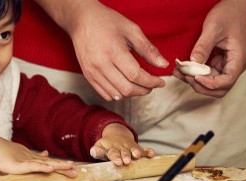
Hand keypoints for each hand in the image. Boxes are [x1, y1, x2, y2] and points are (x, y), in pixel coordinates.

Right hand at [0, 139, 76, 176]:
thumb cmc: (1, 151)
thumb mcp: (19, 154)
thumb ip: (33, 157)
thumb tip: (46, 154)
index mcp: (30, 158)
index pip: (48, 162)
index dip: (60, 165)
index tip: (72, 168)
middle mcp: (30, 158)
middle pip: (50, 163)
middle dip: (64, 167)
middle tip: (76, 171)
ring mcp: (24, 161)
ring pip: (44, 164)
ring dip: (57, 166)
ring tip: (70, 167)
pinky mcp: (17, 165)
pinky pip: (32, 166)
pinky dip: (42, 167)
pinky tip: (50, 169)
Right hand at [36, 0, 166, 100]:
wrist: (82, 21)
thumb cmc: (107, 22)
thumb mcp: (131, 30)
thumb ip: (148, 49)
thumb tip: (163, 65)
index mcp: (113, 52)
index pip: (136, 75)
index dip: (152, 82)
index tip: (160, 82)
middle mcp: (101, 65)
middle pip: (126, 88)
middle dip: (144, 90)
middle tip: (152, 85)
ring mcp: (92, 72)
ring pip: (116, 94)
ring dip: (131, 94)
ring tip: (140, 86)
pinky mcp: (87, 75)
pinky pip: (104, 93)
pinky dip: (118, 94)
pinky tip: (124, 86)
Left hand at [90, 123, 154, 165]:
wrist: (116, 134)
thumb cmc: (107, 146)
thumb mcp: (99, 147)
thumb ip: (96, 151)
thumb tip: (94, 152)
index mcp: (111, 148)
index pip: (112, 153)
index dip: (115, 157)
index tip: (118, 162)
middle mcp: (121, 148)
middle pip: (124, 152)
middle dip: (126, 156)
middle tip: (127, 161)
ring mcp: (130, 147)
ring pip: (134, 150)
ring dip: (136, 152)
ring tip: (137, 155)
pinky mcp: (137, 147)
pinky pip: (144, 149)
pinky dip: (148, 151)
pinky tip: (151, 154)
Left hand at [173, 0, 245, 97]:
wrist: (236, 7)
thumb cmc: (229, 14)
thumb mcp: (214, 28)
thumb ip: (203, 47)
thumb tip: (192, 64)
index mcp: (238, 58)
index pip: (227, 81)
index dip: (210, 83)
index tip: (194, 76)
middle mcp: (234, 65)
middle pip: (219, 88)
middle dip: (201, 85)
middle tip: (184, 76)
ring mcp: (226, 64)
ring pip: (211, 82)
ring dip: (194, 81)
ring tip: (178, 72)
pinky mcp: (218, 62)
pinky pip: (206, 73)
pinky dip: (193, 74)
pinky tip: (181, 69)